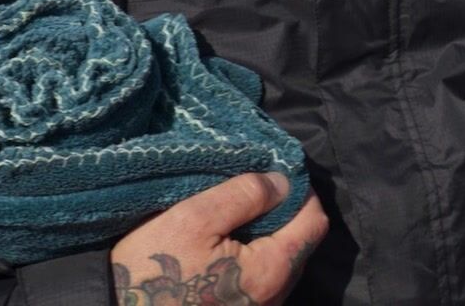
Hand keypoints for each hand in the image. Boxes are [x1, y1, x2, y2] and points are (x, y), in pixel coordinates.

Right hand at [110, 172, 326, 305]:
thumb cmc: (150, 271)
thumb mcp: (193, 219)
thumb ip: (244, 195)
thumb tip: (282, 181)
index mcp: (271, 271)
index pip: (314, 222)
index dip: (301, 191)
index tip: (276, 171)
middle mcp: (274, 297)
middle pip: (300, 243)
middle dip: (284, 211)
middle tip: (253, 187)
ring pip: (281, 261)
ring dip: (267, 233)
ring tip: (236, 212)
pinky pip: (261, 278)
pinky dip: (253, 254)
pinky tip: (224, 242)